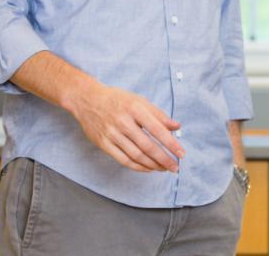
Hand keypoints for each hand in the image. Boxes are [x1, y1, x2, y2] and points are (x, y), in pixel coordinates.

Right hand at [67, 84, 184, 172]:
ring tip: (163, 168)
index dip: (171, 143)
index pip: (158, 129)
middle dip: (164, 159)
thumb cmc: (117, 99)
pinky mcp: (103, 143)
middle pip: (147, 146)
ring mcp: (112, 134)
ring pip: (136, 155)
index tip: (182, 153)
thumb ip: (158, 114)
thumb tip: (177, 126)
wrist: (87, 99)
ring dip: (152, 165)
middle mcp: (123, 122)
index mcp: (135, 109)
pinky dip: (137, 166)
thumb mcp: (139, 100)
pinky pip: (123, 160)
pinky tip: (148, 168)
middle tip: (175, 167)